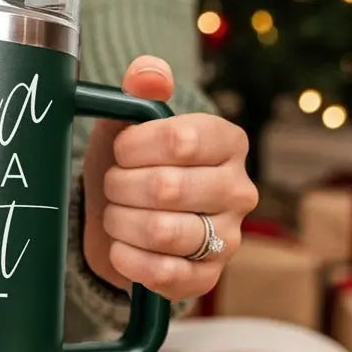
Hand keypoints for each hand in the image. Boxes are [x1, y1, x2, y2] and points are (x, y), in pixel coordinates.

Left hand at [82, 55, 257, 300]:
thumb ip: (139, 88)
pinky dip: (129, 260)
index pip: (180, 140)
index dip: (134, 147)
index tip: (119, 151)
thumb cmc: (128, 165)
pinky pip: (165, 273)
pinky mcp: (209, 278)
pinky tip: (121, 247)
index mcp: (227, 142)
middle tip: (112, 186)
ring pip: (163, 232)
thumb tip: (149, 73)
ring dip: (121, 222)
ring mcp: (229, 238)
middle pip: (167, 188)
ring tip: (116, 215)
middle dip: (121, 187)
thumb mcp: (126, 122)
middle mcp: (239, 190)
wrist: (119, 221)